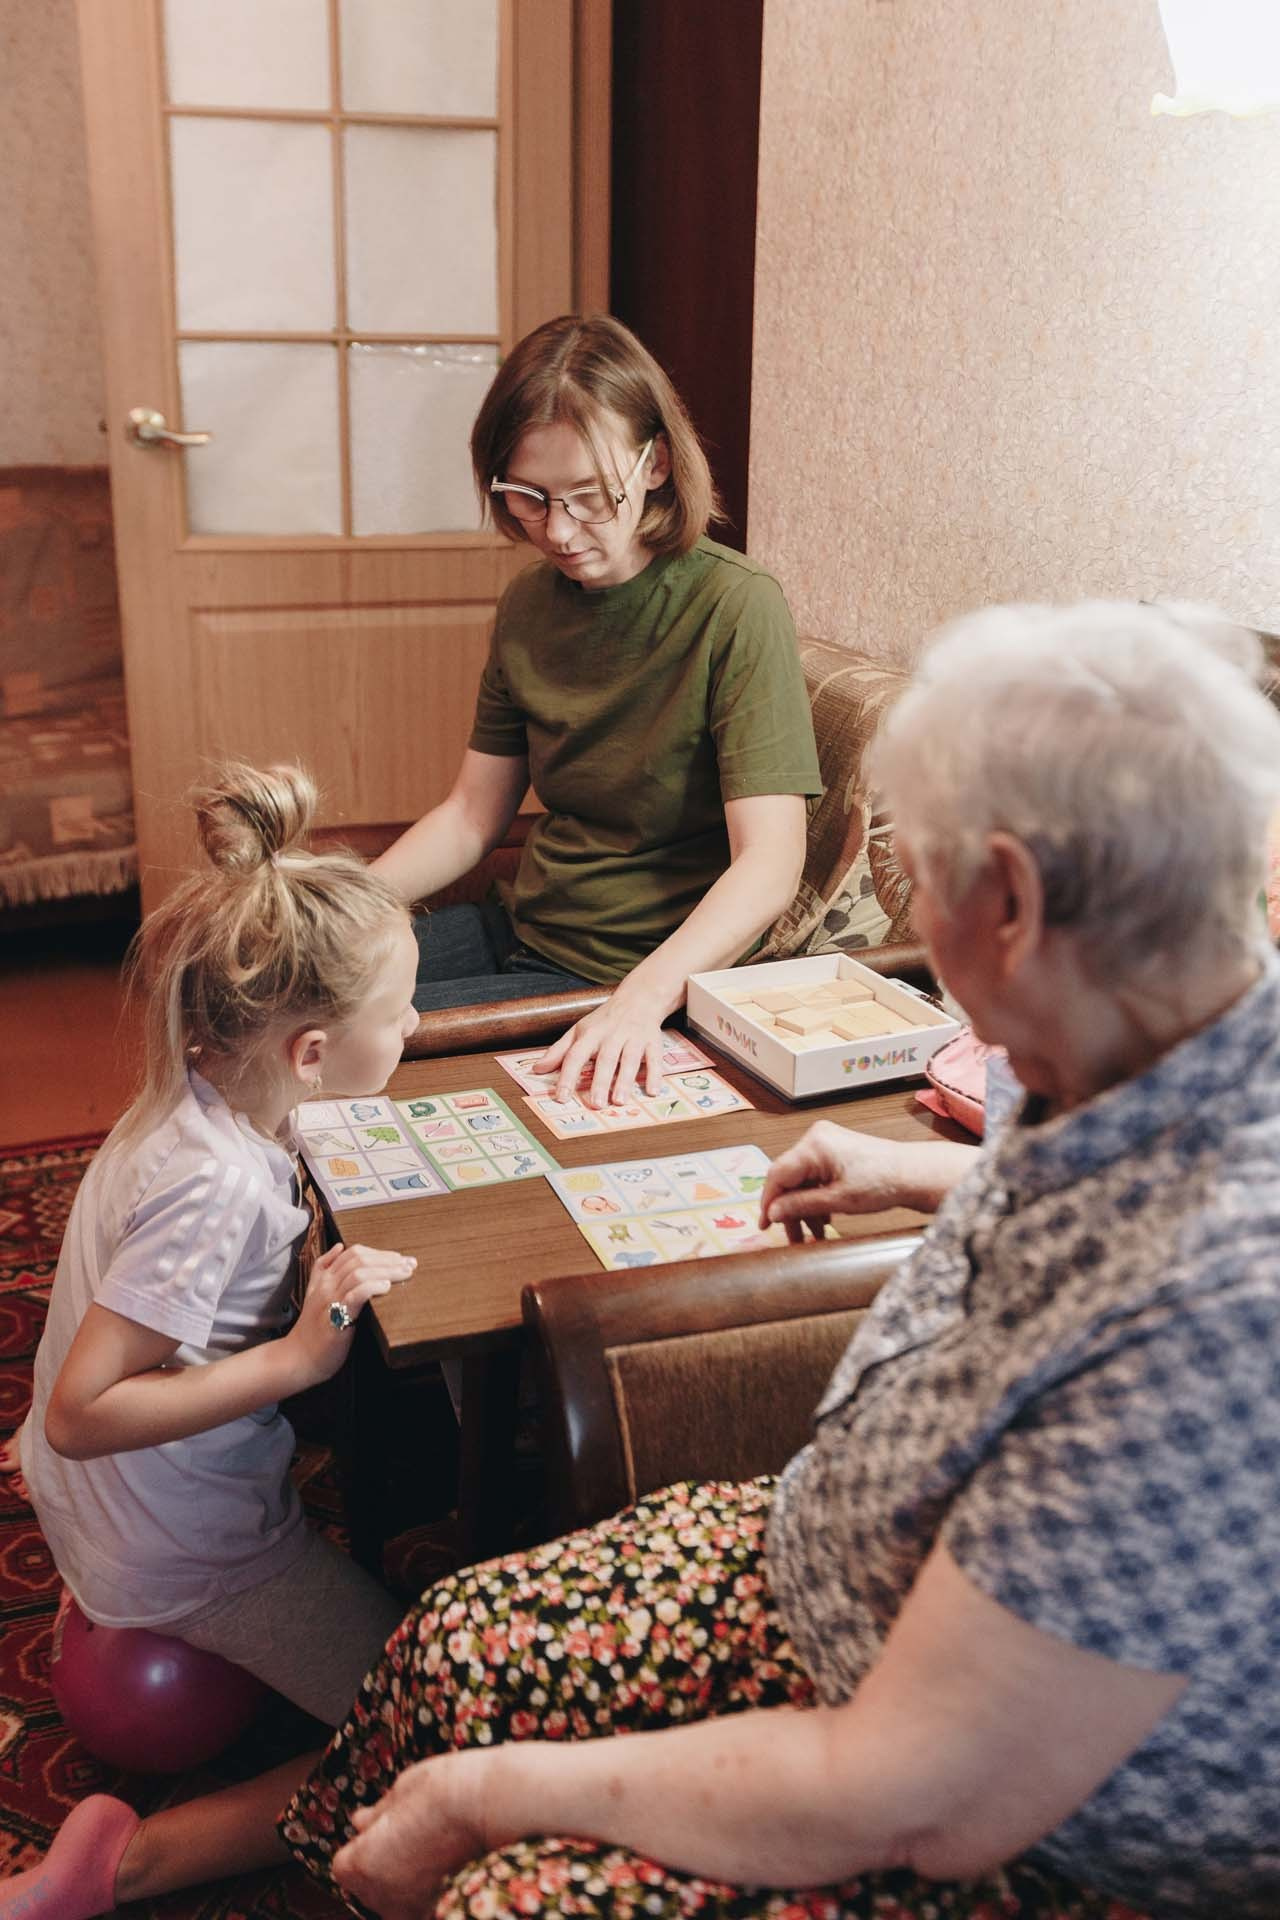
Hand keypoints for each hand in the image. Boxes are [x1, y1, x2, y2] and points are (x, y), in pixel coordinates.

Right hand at [286, 1240, 415, 1389]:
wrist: (299, 1358)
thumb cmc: (313, 1329)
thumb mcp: (315, 1294)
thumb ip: (323, 1269)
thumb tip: (339, 1247)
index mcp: (324, 1278)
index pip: (353, 1253)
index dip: (379, 1252)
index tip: (400, 1258)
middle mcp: (326, 1285)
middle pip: (359, 1260)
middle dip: (388, 1259)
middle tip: (410, 1263)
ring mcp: (329, 1300)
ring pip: (359, 1274)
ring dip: (386, 1271)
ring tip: (405, 1273)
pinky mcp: (335, 1319)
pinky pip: (354, 1296)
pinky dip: (372, 1287)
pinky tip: (386, 1287)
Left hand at [332, 1753, 489, 1919]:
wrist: (483, 1806)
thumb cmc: (439, 1791)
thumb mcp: (398, 1793)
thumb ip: (376, 1817)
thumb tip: (360, 1822)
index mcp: (359, 1865)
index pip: (345, 1865)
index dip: (364, 1845)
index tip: (384, 1830)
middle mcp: (377, 1896)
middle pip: (368, 1887)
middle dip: (381, 1866)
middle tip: (409, 1840)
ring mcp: (409, 1909)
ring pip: (393, 1900)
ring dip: (402, 1883)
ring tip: (428, 1855)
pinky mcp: (435, 1912)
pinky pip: (417, 1906)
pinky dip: (424, 1894)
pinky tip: (442, 1872)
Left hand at [534, 986, 666, 1106]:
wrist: (639, 997)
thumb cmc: (605, 1019)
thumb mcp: (579, 1030)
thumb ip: (559, 1051)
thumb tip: (537, 1069)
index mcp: (590, 1033)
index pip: (575, 1055)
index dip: (567, 1076)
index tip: (562, 1096)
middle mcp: (612, 1035)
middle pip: (606, 1059)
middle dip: (601, 1081)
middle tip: (596, 1103)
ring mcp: (634, 1038)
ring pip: (630, 1059)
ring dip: (625, 1080)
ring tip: (620, 1101)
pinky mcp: (652, 1041)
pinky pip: (655, 1058)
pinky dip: (655, 1074)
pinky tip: (652, 1091)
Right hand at [759, 1121, 931, 1241]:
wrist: (914, 1174)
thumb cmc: (883, 1183)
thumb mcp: (837, 1201)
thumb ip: (800, 1205)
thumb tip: (773, 1212)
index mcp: (814, 1145)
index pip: (777, 1174)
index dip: (769, 1202)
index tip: (766, 1226)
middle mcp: (816, 1138)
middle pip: (789, 1177)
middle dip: (791, 1209)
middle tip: (794, 1237)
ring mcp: (826, 1142)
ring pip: (802, 1179)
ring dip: (805, 1206)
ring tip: (814, 1233)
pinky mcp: (835, 1150)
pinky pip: (815, 1175)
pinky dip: (816, 1196)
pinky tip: (823, 1218)